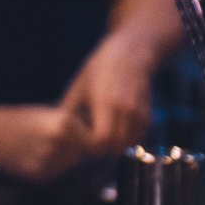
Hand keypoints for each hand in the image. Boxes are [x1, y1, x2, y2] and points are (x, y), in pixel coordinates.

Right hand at [0, 104, 91, 183]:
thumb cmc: (16, 119)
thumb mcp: (47, 113)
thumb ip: (72, 126)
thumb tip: (96, 141)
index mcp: (64, 122)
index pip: (93, 140)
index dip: (87, 141)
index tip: (76, 139)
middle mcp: (59, 141)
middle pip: (82, 154)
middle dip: (74, 152)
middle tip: (50, 144)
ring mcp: (48, 159)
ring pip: (69, 166)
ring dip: (61, 161)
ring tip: (38, 149)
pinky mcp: (38, 174)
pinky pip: (53, 174)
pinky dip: (46, 168)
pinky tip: (30, 157)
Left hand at [61, 37, 156, 156]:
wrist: (130, 55)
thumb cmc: (97, 70)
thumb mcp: (78, 88)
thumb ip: (69, 110)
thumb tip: (56, 131)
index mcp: (106, 102)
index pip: (101, 139)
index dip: (90, 145)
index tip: (79, 142)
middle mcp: (127, 110)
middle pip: (115, 145)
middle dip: (100, 149)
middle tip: (86, 145)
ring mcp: (140, 113)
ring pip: (127, 143)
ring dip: (114, 146)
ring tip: (98, 140)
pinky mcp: (148, 115)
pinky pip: (137, 137)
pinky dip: (125, 140)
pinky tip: (112, 133)